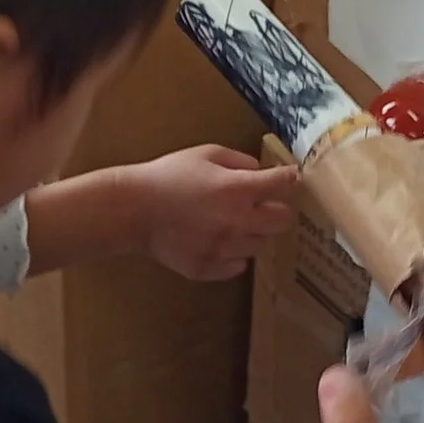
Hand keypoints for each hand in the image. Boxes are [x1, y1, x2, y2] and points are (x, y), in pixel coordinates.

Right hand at [125, 146, 298, 281]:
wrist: (134, 209)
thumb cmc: (169, 175)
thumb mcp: (205, 154)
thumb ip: (239, 161)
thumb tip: (262, 172)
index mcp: (238, 190)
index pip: (284, 185)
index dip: (289, 179)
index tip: (288, 178)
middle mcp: (237, 222)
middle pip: (282, 222)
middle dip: (274, 210)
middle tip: (259, 205)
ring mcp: (224, 249)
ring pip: (260, 245)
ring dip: (251, 233)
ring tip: (228, 223)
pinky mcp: (210, 268)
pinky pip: (238, 266)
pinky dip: (233, 254)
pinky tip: (216, 240)